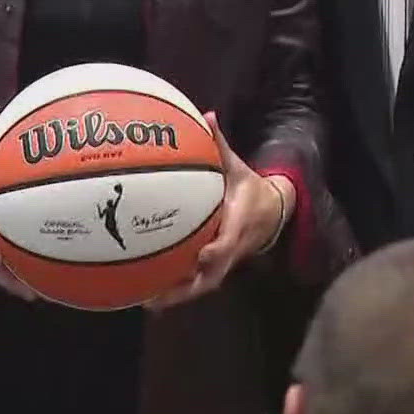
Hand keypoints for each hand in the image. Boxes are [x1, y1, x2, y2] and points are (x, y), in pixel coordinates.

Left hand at [147, 112, 288, 309]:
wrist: (271, 212)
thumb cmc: (248, 188)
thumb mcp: (238, 166)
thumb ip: (220, 143)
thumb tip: (208, 114)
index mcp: (237, 227)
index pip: (227, 244)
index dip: (214, 252)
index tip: (199, 254)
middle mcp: (229, 250)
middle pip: (209, 277)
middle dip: (184, 288)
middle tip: (154, 293)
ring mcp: (222, 263)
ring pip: (199, 286)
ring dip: (174, 296)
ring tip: (142, 299)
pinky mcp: (214, 268)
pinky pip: (193, 282)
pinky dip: (173, 289)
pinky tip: (146, 291)